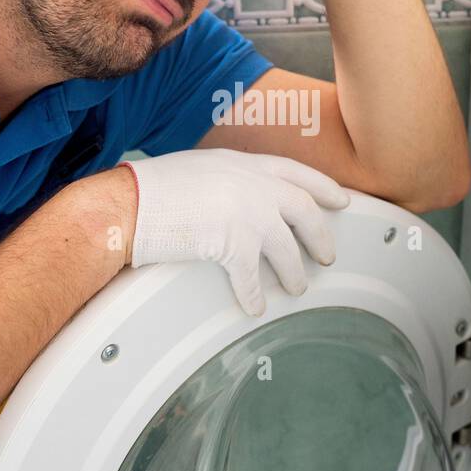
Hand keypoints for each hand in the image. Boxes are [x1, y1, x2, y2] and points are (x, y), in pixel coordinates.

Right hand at [121, 149, 350, 316]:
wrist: (129, 204)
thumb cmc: (153, 188)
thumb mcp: (202, 168)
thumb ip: (231, 179)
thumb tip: (242, 200)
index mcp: (245, 163)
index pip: (297, 173)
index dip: (323, 188)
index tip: (341, 201)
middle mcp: (254, 185)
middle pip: (304, 211)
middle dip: (320, 236)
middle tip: (327, 255)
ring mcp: (247, 214)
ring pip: (286, 249)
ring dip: (293, 272)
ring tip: (297, 288)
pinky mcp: (233, 244)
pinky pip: (251, 279)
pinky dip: (254, 296)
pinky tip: (256, 308)